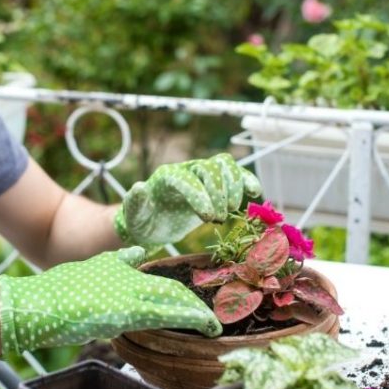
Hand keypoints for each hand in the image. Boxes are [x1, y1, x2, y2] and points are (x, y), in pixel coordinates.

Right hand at [0, 247, 222, 353]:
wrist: (32, 303)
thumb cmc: (51, 295)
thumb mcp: (83, 275)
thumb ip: (110, 267)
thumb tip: (134, 254)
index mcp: (115, 267)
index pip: (155, 277)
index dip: (175, 290)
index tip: (189, 301)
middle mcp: (126, 277)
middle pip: (170, 287)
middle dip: (192, 302)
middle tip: (210, 316)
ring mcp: (127, 293)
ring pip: (173, 298)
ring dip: (196, 312)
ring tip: (213, 323)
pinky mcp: (126, 312)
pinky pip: (166, 314)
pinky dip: (189, 318)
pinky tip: (205, 325)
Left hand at [114, 153, 261, 245]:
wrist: (151, 222)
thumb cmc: (142, 220)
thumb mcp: (134, 216)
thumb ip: (134, 202)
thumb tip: (139, 187)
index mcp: (166, 177)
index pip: (188, 179)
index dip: (201, 196)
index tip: (208, 218)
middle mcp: (186, 170)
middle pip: (209, 168)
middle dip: (219, 194)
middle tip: (218, 219)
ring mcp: (201, 176)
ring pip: (224, 166)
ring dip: (234, 186)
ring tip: (232, 210)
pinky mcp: (214, 185)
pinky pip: (234, 175)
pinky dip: (246, 181)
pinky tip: (255, 193)